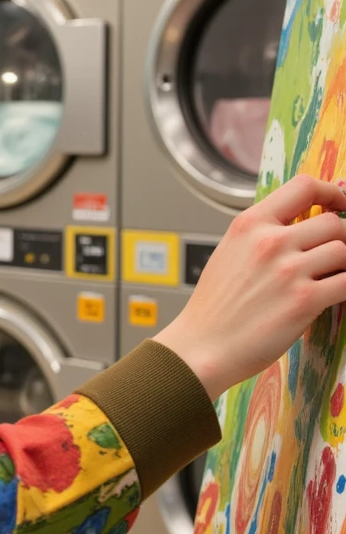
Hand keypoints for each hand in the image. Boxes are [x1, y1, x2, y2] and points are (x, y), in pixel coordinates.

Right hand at [155, 174, 345, 400]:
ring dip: (342, 266)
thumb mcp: (229, 252)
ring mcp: (288, 270)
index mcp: (249, 224)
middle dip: (340, 240)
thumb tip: (302, 224)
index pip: (304, 186)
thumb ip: (263, 233)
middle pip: (333, 223)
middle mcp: (270, 242)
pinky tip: (332, 295)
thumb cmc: (215, 308)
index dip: (333, 193)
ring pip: (343, 251)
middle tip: (333, 257)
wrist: (202, 347)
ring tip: (329, 279)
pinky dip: (345, 287)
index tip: (340, 204)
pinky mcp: (304, 301)